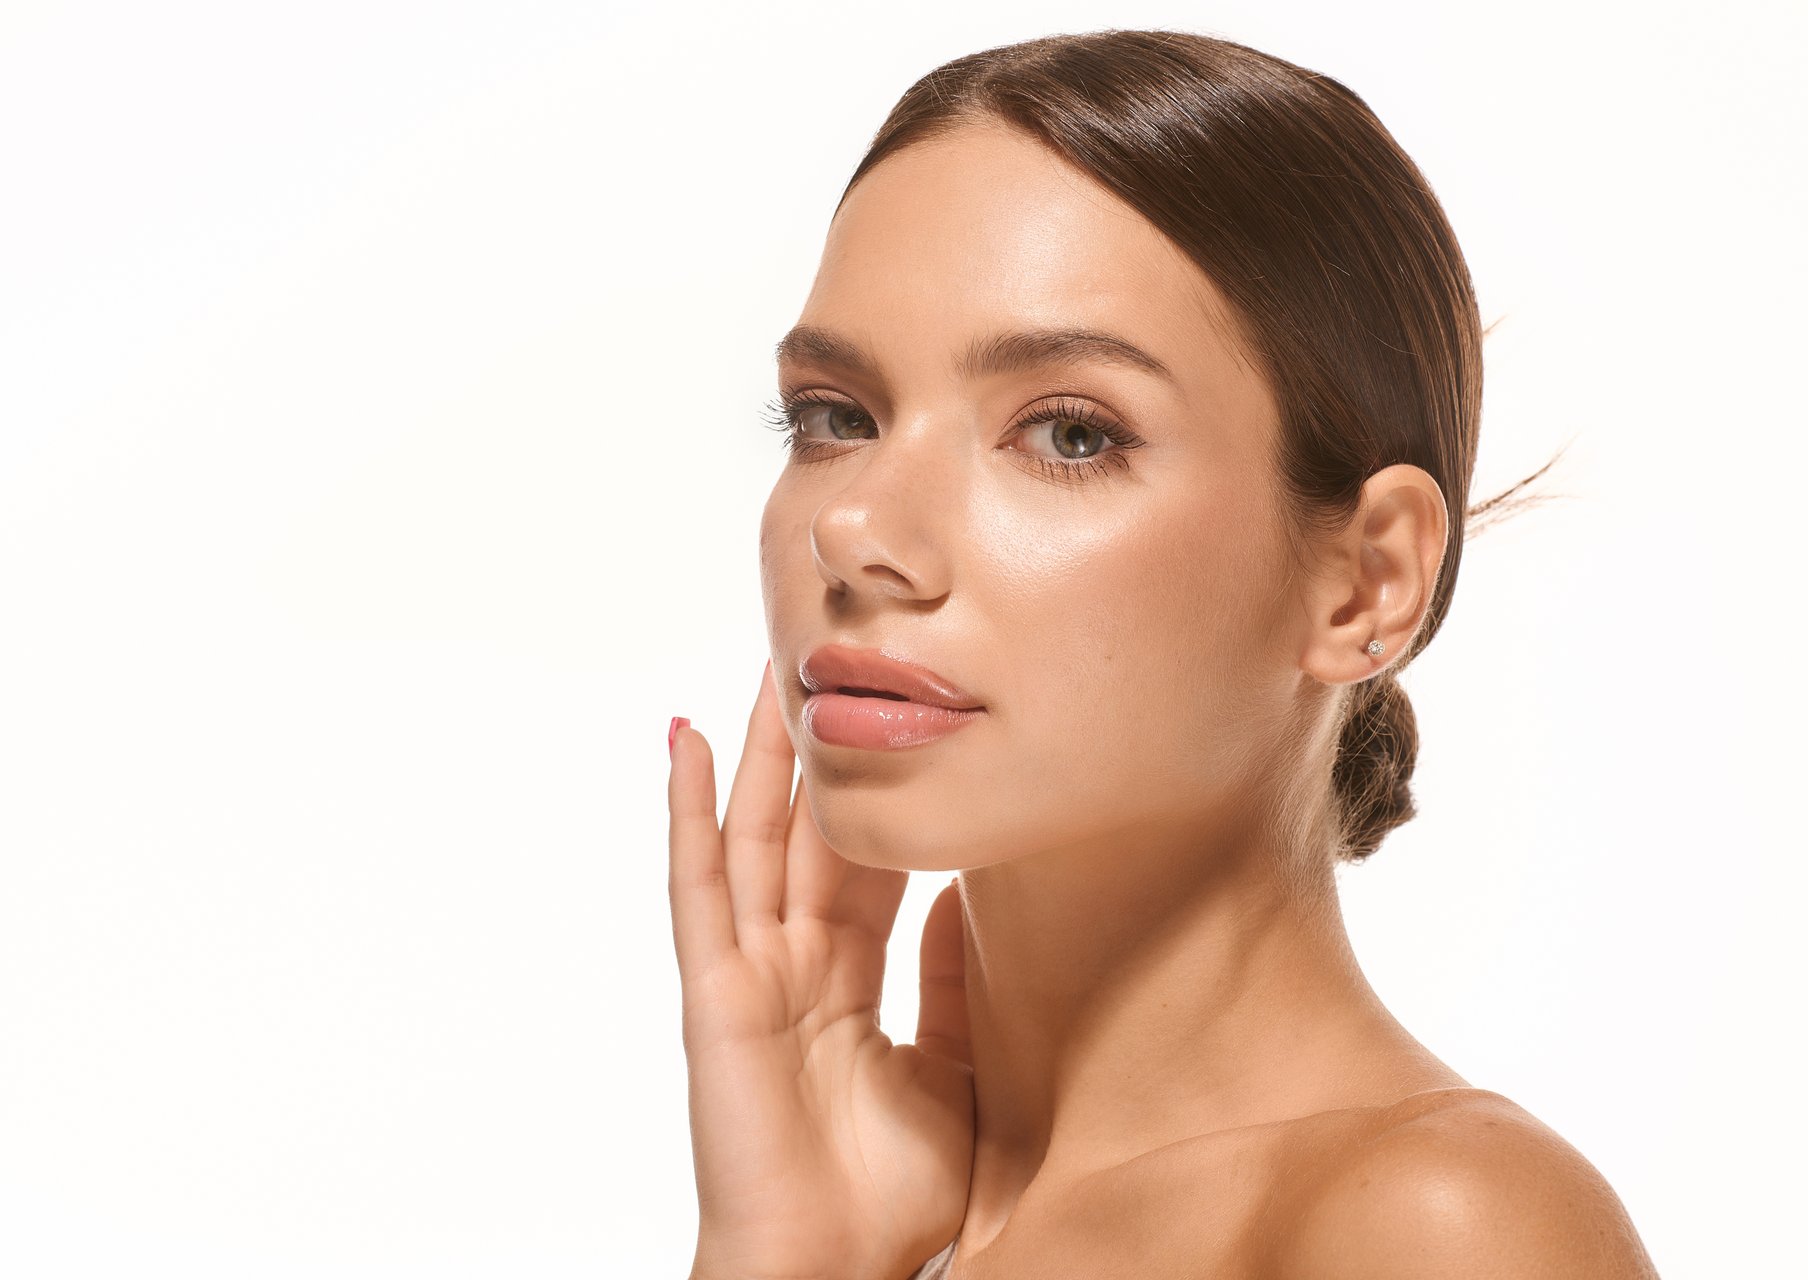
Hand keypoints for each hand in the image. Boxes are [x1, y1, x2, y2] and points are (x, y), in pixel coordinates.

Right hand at [667, 661, 974, 1279]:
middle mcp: (792, 962)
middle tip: (829, 659)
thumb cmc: (887, 1197)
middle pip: (804, 829)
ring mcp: (748, 970)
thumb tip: (971, 899)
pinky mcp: (715, 991)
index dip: (878, 791)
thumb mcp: (955, 1069)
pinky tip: (682, 741)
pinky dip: (686, 811)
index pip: (862, 860)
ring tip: (768, 667)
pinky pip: (698, 885)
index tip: (899, 719)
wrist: (834, 1271)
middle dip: (816, 747)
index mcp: (844, 978)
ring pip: (751, 834)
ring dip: (756, 750)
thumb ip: (956, 983)